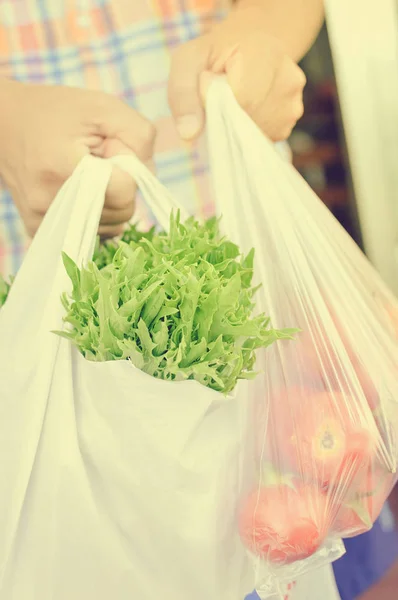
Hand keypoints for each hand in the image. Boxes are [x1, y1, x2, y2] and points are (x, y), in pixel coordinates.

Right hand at [0, 79, 155, 237]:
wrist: (4, 123)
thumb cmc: (58, 111)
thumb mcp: (103, 107)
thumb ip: (138, 135)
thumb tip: (146, 174)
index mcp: (64, 168)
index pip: (125, 191)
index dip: (129, 168)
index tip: (111, 150)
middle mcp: (50, 202)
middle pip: (122, 212)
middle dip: (122, 186)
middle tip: (100, 161)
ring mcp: (43, 220)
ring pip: (111, 228)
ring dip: (111, 202)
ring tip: (88, 175)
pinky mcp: (40, 230)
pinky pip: (92, 236)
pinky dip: (98, 217)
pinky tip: (84, 193)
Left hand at [168, 4, 305, 141]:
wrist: (250, 46)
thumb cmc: (215, 54)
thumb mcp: (189, 60)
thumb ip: (183, 94)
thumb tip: (187, 134)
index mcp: (265, 55)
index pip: (239, 102)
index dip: (216, 104)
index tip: (210, 87)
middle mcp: (287, 81)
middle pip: (246, 122)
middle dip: (225, 116)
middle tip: (220, 95)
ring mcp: (292, 105)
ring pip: (253, 135)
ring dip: (235, 126)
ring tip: (234, 101)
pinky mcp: (289, 123)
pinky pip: (260, 139)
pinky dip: (246, 132)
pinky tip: (244, 111)